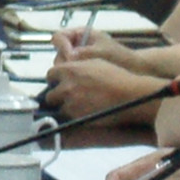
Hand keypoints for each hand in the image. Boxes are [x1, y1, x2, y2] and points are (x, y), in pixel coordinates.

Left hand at [43, 51, 165, 130]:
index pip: (50, 75)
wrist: (129, 95)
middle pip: (50, 94)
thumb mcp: (95, 62)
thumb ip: (77, 65)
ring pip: (59, 107)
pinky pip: (69, 117)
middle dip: (57, 96)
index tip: (59, 83)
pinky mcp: (77, 117)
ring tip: (79, 105)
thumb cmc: (116, 76)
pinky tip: (86, 111)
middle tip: (68, 97)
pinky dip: (75, 115)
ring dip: (66, 106)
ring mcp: (71, 103)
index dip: (55, 80)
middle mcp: (67, 87)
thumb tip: (67, 66)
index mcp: (70, 70)